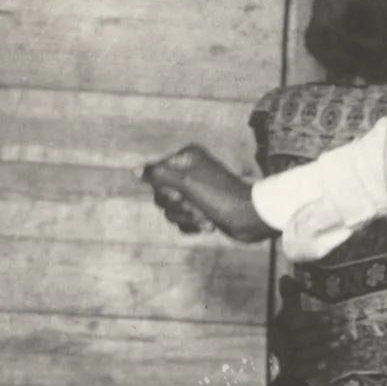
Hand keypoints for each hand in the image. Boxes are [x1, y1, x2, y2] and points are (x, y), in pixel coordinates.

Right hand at [143, 146, 269, 242]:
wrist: (252, 219)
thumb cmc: (222, 197)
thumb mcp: (187, 182)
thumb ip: (158, 175)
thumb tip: (134, 171)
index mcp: (186, 159)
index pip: (155, 174)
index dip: (165, 189)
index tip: (181, 195)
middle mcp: (189, 173)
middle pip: (161, 194)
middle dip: (179, 207)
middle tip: (198, 208)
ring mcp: (196, 193)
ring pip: (171, 211)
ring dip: (188, 218)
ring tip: (207, 220)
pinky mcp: (202, 211)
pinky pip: (182, 222)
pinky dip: (193, 226)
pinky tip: (208, 227)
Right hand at [270, 282, 343, 382]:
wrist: (276, 363)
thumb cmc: (288, 332)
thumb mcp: (288, 313)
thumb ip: (289, 297)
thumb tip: (286, 276)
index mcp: (280, 326)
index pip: (294, 322)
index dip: (313, 319)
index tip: (332, 316)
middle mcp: (280, 342)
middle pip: (301, 339)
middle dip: (322, 334)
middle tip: (342, 330)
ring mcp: (285, 359)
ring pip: (303, 355)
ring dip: (323, 349)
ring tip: (341, 343)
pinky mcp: (290, 373)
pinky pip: (301, 372)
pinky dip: (313, 368)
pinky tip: (327, 364)